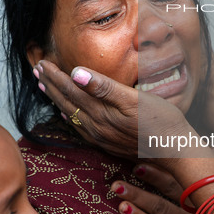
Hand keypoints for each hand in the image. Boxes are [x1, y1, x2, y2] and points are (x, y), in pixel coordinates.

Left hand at [34, 60, 200, 159]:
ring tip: (45, 86)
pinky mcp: (108, 144)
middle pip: (66, 102)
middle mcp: (96, 126)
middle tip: (37, 69)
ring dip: (56, 99)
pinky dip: (69, 117)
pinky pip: (80, 128)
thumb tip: (76, 73)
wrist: (176, 151)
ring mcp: (101, 137)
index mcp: (101, 112)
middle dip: (50, 85)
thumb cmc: (162, 121)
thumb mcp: (135, 99)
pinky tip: (66, 114)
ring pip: (70, 114)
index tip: (42, 62)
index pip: (71, 89)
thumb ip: (104, 87)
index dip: (55, 75)